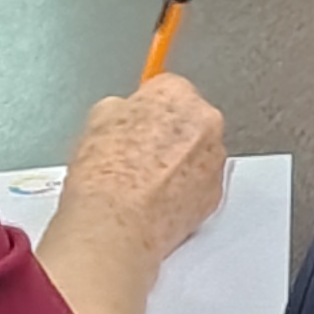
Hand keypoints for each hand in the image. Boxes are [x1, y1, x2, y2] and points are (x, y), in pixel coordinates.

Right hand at [56, 74, 226, 267]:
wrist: (116, 224)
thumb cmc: (105, 175)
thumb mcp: (97, 121)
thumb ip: (120, 108)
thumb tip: (124, 113)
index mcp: (176, 94)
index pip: (167, 89)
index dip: (148, 109)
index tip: (140, 123)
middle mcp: (205, 120)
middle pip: (189, 119)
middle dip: (168, 134)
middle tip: (139, 155)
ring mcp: (215, 158)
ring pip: (198, 153)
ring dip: (180, 163)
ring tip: (145, 183)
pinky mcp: (216, 193)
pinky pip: (201, 185)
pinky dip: (185, 191)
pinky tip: (158, 201)